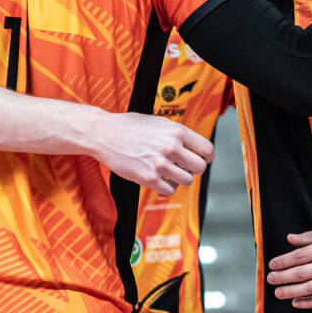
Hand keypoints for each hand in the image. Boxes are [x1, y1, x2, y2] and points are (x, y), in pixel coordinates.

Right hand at [88, 111, 212, 196]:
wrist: (104, 134)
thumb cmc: (129, 127)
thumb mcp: (158, 123)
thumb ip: (176, 135)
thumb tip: (193, 148)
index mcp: (176, 131)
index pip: (207, 149)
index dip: (206, 157)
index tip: (202, 160)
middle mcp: (171, 147)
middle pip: (200, 168)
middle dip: (193, 169)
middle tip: (183, 167)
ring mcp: (160, 164)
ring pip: (186, 181)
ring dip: (178, 179)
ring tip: (167, 172)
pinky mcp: (148, 178)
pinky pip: (169, 190)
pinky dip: (165, 187)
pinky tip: (157, 179)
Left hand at [266, 223, 311, 307]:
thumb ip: (310, 236)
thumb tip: (290, 239)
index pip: (302, 255)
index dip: (284, 261)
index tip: (272, 264)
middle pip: (304, 273)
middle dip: (284, 277)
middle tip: (270, 279)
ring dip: (292, 291)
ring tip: (278, 293)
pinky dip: (310, 302)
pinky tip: (296, 302)